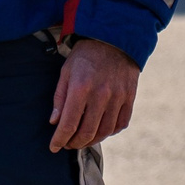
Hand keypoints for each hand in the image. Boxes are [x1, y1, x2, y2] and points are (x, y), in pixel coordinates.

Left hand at [50, 38, 138, 152]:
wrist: (115, 38)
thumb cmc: (86, 55)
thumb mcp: (66, 71)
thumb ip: (60, 97)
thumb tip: (54, 122)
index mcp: (81, 87)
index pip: (68, 124)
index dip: (59, 139)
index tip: (54, 147)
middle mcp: (101, 95)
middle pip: (87, 132)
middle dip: (74, 143)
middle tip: (68, 144)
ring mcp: (118, 97)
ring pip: (105, 131)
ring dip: (91, 141)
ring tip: (82, 140)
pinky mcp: (130, 97)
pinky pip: (121, 123)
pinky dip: (110, 132)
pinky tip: (101, 130)